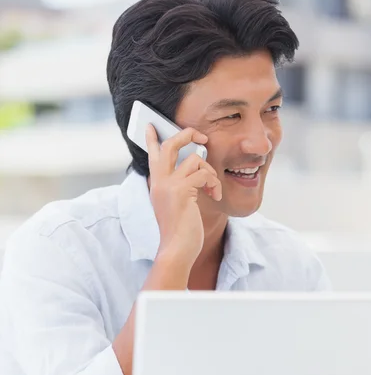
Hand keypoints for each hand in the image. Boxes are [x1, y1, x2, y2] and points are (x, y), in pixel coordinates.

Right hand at [146, 124, 221, 269]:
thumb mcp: (176, 205)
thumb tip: (195, 168)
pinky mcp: (182, 191)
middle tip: (202, 137)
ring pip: (194, 160)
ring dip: (210, 172)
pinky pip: (205, 174)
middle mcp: (159, 182)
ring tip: (212, 189)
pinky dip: (215, 184)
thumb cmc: (180, 231)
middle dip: (187, 135)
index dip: (152, 138)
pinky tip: (215, 197)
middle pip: (170, 145)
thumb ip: (180, 186)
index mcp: (157, 185)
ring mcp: (169, 186)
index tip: (152, 125)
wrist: (177, 249)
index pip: (152, 155)